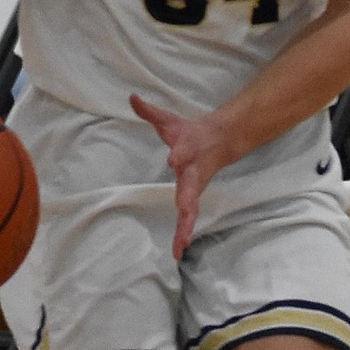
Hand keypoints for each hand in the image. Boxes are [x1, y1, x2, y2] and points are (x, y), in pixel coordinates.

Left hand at [131, 94, 229, 258]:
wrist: (219, 143)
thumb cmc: (189, 134)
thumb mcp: (168, 120)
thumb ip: (149, 111)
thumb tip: (131, 97)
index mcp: (188, 151)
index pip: (183, 151)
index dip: (179, 154)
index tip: (173, 157)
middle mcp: (193, 173)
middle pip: (191, 188)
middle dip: (187, 201)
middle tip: (183, 213)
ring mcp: (195, 189)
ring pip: (191, 211)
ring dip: (185, 229)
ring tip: (179, 247)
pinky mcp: (193, 200)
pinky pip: (188, 220)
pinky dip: (183, 235)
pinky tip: (177, 252)